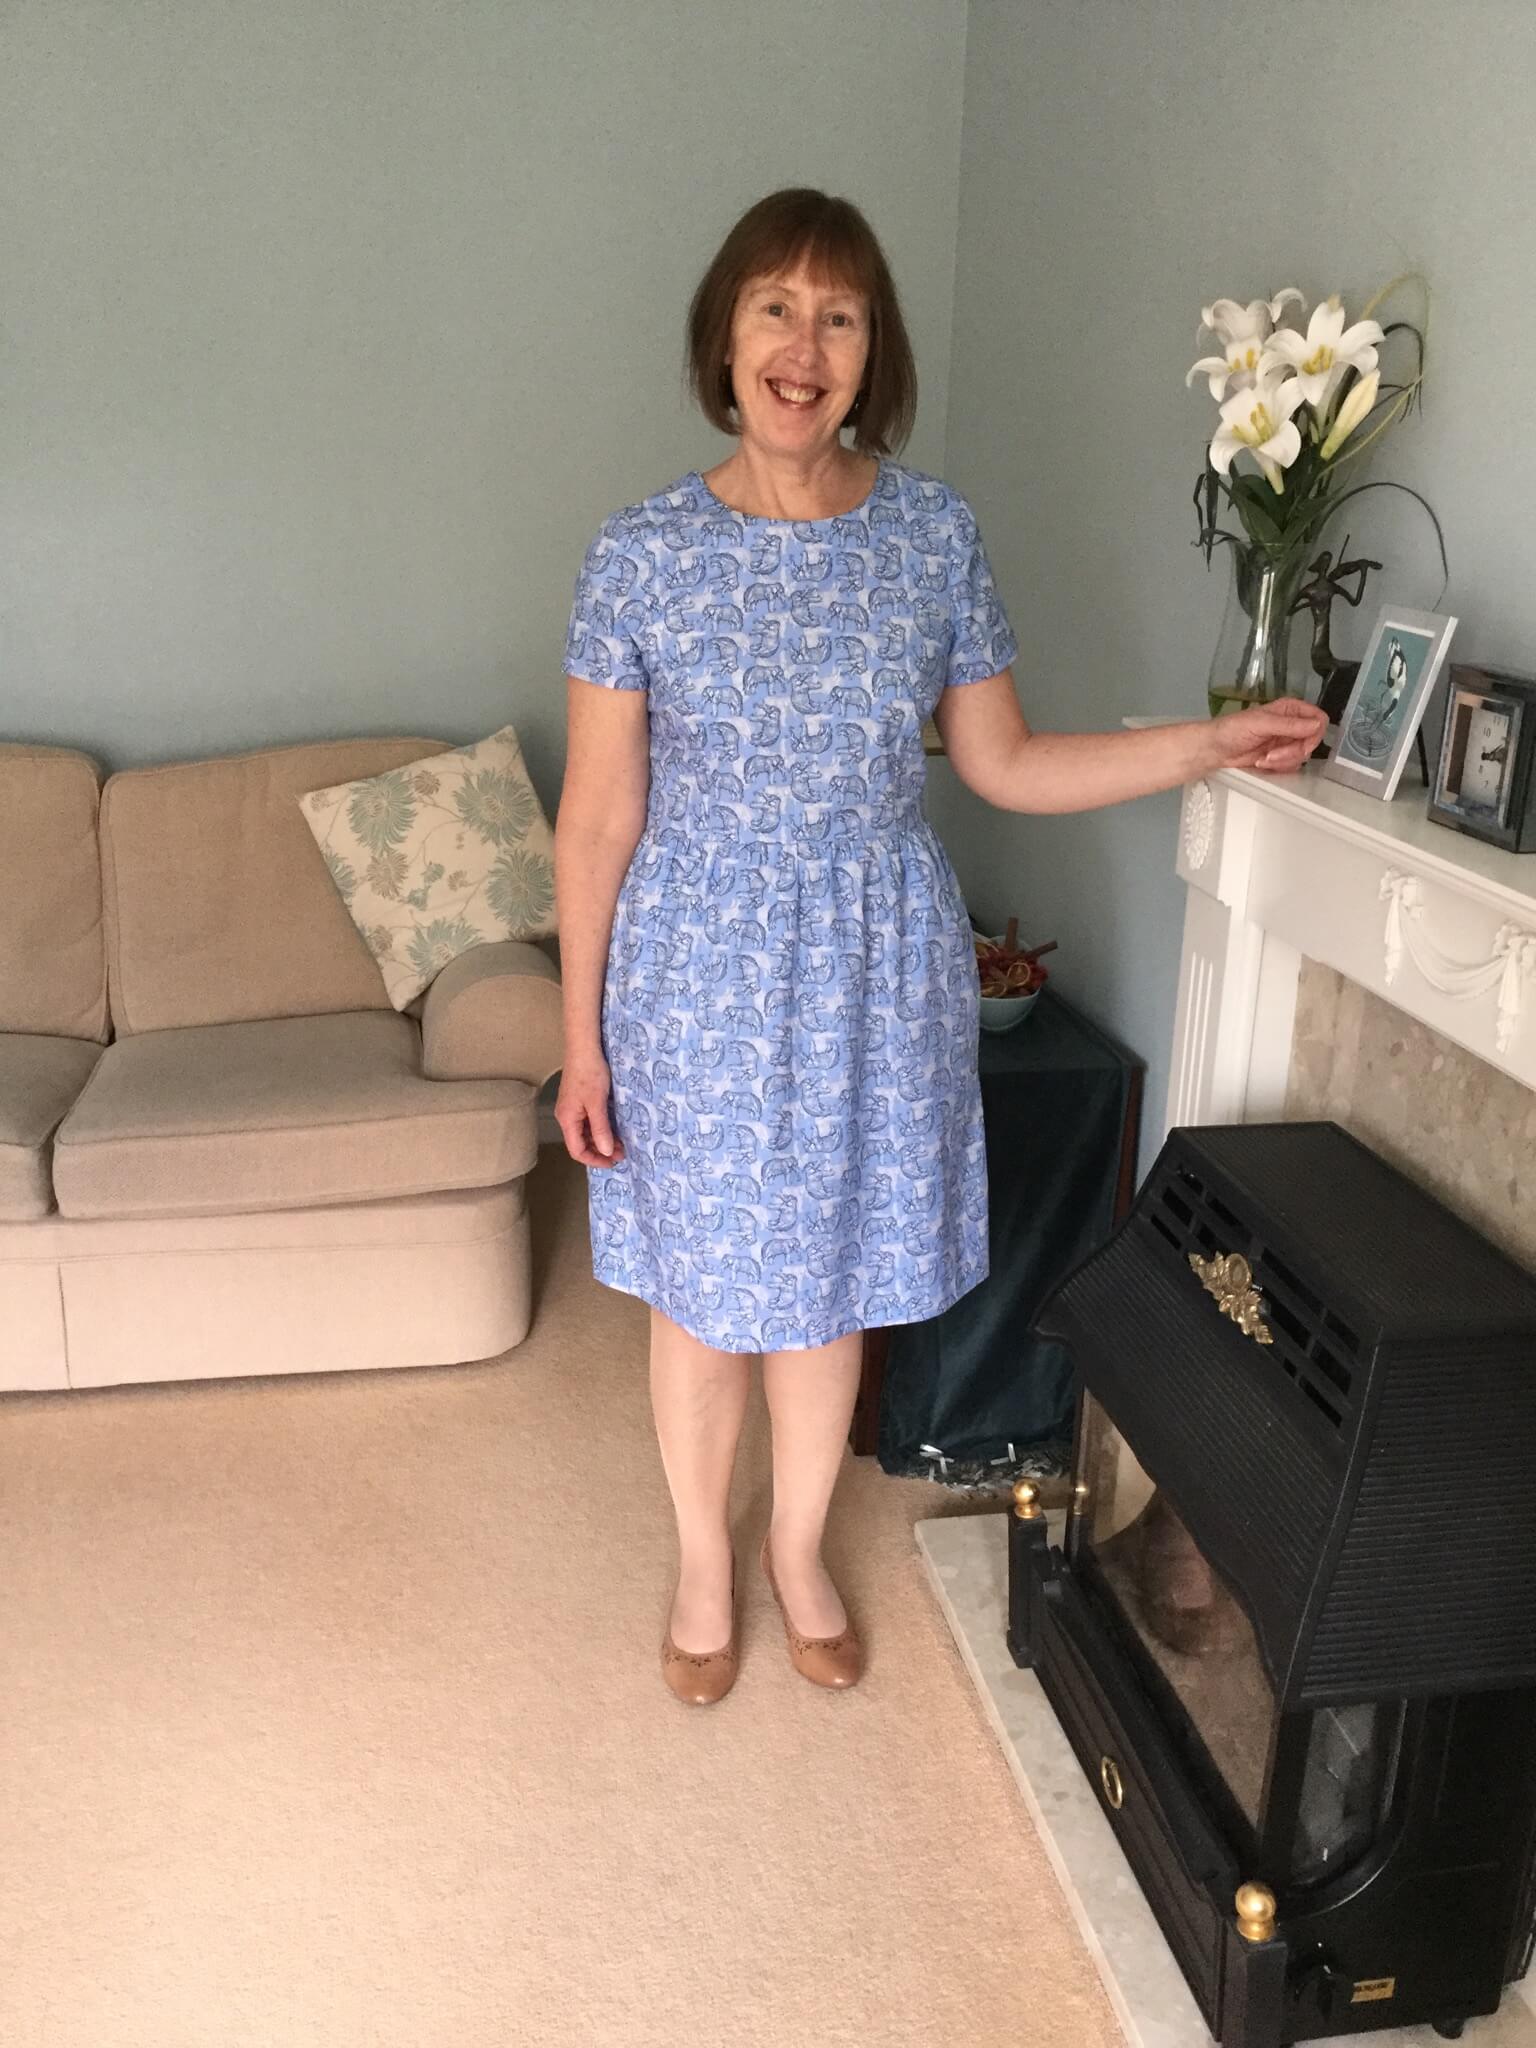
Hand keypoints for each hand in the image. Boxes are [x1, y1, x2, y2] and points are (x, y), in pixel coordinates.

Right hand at [555, 1055, 625, 1165]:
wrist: (584, 1047)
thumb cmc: (590, 1073)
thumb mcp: (597, 1104)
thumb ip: (600, 1129)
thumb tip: (606, 1152)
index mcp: (567, 1119)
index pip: (577, 1150)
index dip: (595, 1160)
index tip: (613, 1162)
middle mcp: (567, 1116)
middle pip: (581, 1143)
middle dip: (600, 1151)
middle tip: (622, 1152)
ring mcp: (572, 1108)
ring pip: (586, 1132)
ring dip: (602, 1140)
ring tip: (621, 1142)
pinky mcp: (579, 1100)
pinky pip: (588, 1121)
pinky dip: (600, 1128)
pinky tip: (613, 1127)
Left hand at [1205, 696, 1329, 776]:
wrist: (1214, 749)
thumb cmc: (1232, 729)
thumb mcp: (1261, 723)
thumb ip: (1289, 725)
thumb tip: (1317, 725)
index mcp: (1290, 709)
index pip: (1319, 719)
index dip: (1315, 734)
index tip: (1302, 745)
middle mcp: (1292, 724)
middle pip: (1312, 741)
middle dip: (1292, 752)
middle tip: (1272, 755)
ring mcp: (1287, 742)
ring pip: (1302, 756)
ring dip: (1282, 761)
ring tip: (1262, 759)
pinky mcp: (1280, 757)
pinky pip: (1292, 766)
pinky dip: (1278, 767)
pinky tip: (1261, 762)